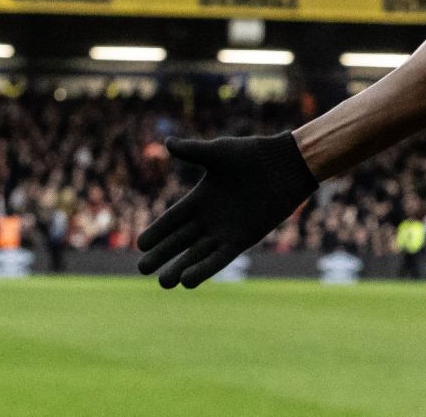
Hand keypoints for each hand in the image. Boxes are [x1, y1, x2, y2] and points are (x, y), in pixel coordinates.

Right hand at [136, 133, 316, 288]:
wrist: (285, 164)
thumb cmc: (253, 155)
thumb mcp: (219, 153)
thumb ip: (193, 151)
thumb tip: (167, 142)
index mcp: (201, 198)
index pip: (172, 219)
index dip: (157, 231)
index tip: (140, 245)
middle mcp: (210, 217)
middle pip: (180, 240)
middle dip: (163, 254)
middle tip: (143, 269)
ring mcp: (226, 230)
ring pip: (197, 253)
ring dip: (180, 267)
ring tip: (163, 283)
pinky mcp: (243, 239)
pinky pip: (219, 258)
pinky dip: (204, 269)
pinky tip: (187, 281)